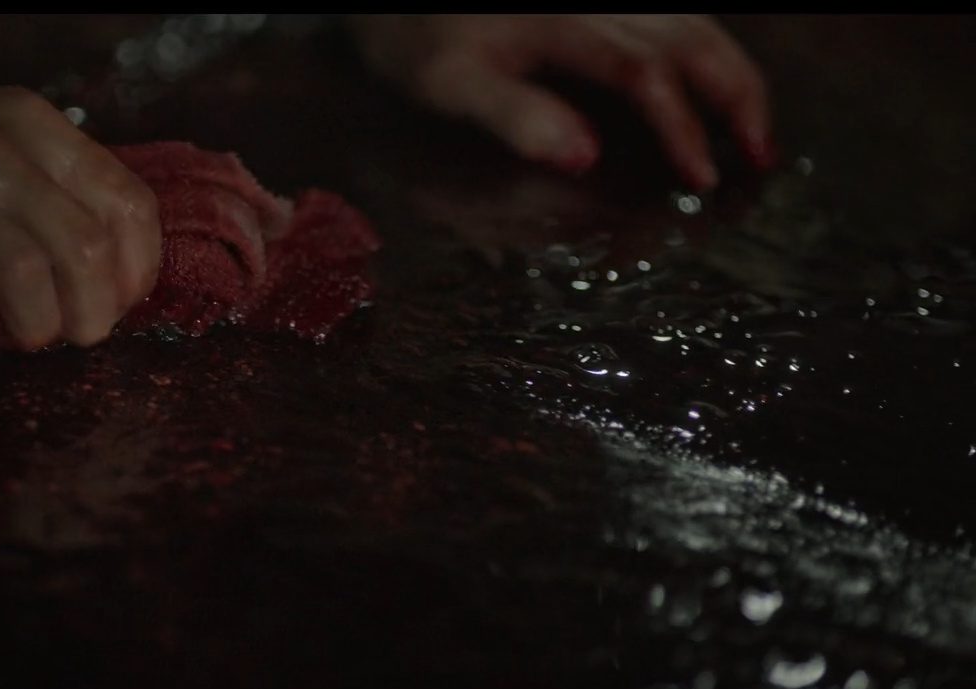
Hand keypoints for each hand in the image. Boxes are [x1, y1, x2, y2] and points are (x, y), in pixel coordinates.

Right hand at [0, 77, 161, 367]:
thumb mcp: (12, 137)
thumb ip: (64, 187)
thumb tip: (121, 283)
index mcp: (34, 124)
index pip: (124, 203)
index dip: (136, 270)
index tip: (121, 303)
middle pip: (82, 249)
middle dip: (92, 314)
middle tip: (75, 335)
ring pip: (22, 278)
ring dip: (33, 329)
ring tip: (24, 339)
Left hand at [351, 14, 773, 189]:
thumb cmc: (416, 40)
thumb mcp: (449, 85)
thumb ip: (515, 116)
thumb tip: (585, 156)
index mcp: (562, 26)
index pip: (643, 74)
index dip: (682, 125)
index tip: (703, 178)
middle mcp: (596, 0)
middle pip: (688, 35)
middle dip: (735, 93)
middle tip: (763, 155)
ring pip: (689, 18)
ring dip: (730, 69)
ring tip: (756, 124)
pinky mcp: (602, 2)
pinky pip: (669, 10)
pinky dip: (705, 41)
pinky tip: (717, 71)